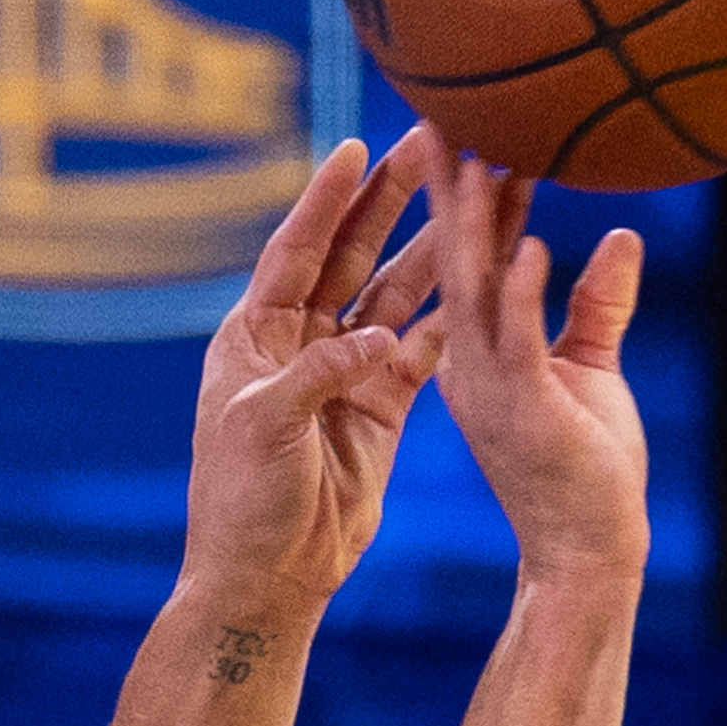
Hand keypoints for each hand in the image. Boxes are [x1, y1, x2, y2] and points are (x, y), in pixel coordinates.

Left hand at [179, 137, 442, 615]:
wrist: (271, 578)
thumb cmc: (245, 503)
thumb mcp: (269, 429)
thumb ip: (320, 373)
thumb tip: (378, 332)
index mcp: (255, 337)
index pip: (295, 251)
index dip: (327, 200)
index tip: (357, 147)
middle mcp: (299, 343)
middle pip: (348, 255)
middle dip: (388, 202)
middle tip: (428, 147)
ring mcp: (344, 372)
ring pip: (391, 293)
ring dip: (428, 249)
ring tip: (471, 200)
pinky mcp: (381, 408)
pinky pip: (420, 349)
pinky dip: (447, 317)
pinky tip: (481, 278)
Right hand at [417, 142, 649, 588]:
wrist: (587, 551)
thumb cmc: (587, 471)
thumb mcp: (592, 370)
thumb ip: (599, 303)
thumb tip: (621, 237)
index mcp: (480, 355)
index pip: (471, 260)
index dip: (470, 195)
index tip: (472, 127)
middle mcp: (471, 366)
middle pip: (454, 262)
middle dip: (446, 191)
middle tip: (439, 115)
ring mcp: (492, 390)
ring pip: (473, 294)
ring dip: (474, 228)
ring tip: (474, 159)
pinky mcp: (525, 413)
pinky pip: (519, 344)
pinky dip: (525, 295)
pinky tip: (534, 245)